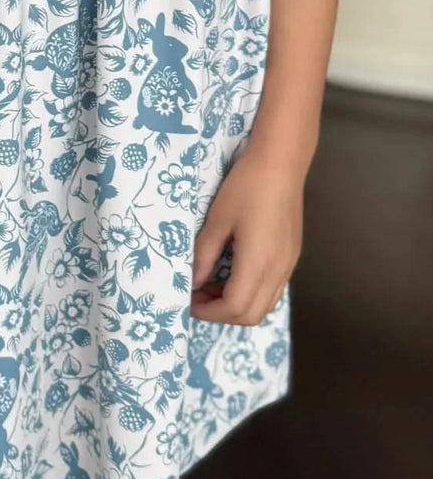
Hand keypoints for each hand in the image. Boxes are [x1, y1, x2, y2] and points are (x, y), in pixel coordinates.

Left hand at [191, 143, 304, 325]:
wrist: (281, 163)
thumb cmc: (245, 187)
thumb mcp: (217, 220)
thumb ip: (204, 255)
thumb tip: (193, 282)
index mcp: (258, 263)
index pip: (235, 308)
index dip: (208, 311)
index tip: (187, 301)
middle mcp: (278, 271)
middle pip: (252, 315)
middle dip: (221, 313)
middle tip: (196, 295)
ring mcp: (288, 265)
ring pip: (265, 305)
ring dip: (237, 304)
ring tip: (210, 284)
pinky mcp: (291, 256)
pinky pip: (272, 289)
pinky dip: (250, 291)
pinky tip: (232, 271)